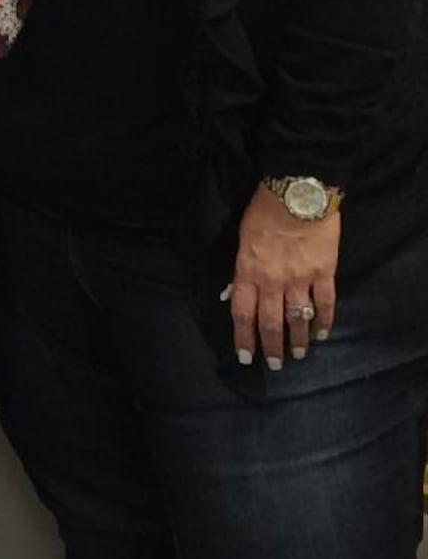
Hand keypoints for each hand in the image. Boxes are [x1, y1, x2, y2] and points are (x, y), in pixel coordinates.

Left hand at [227, 187, 339, 369]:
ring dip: (299, 340)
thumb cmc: (264, 211)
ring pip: (298, 318)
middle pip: (271, 322)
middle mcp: (273, 281)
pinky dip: (324, 320)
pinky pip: (325, 303)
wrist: (297, 192)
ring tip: (299, 355)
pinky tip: (323, 333)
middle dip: (272, 347)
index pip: (242, 313)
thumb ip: (241, 269)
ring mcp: (301, 278)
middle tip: (275, 365)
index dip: (243, 338)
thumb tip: (233, 292)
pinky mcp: (325, 272)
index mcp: (248, 272)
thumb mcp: (241, 239)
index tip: (245, 357)